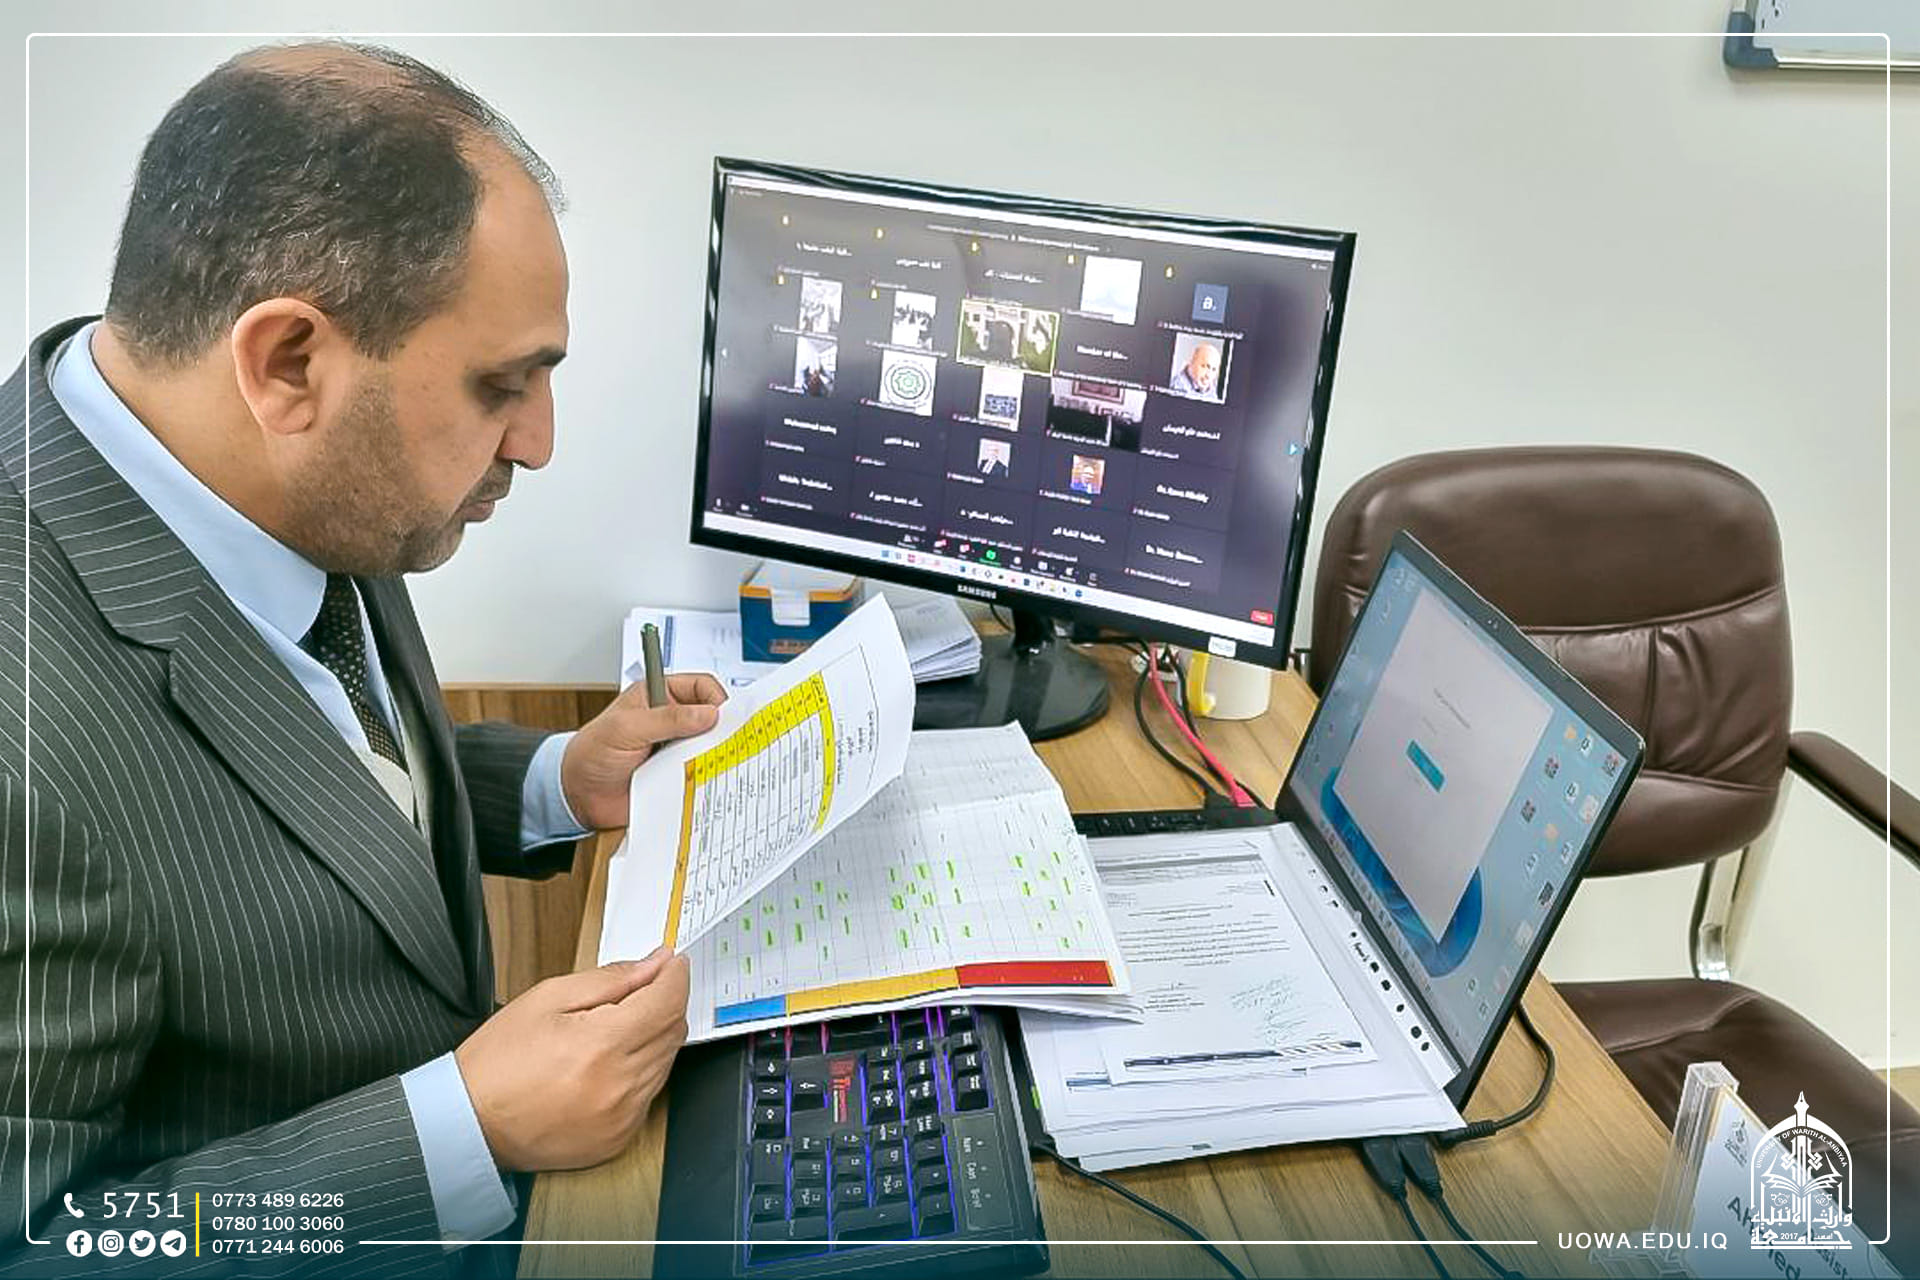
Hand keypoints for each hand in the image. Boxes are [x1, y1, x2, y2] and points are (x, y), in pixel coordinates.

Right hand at [454, 947, 690, 1170]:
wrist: (469, 1124)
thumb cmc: (497, 1063)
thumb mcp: (547, 999)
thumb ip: (609, 979)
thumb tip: (653, 965)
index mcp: (602, 1045)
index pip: (668, 1002)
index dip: (674, 975)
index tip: (670, 963)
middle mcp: (620, 1086)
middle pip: (673, 1030)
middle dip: (664, 1003)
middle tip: (640, 989)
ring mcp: (623, 1118)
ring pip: (666, 1062)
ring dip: (653, 1037)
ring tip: (613, 1029)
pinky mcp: (618, 1139)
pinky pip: (649, 1095)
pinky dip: (640, 1073)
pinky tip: (608, 1065)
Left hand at [561, 672, 726, 828]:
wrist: (577, 795)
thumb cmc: (591, 753)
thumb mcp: (626, 729)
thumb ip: (667, 719)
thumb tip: (708, 714)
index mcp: (658, 696)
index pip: (701, 687)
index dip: (716, 699)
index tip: (723, 718)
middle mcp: (671, 720)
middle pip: (712, 718)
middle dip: (721, 729)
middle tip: (728, 743)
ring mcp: (675, 748)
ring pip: (710, 747)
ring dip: (714, 755)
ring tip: (715, 765)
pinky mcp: (676, 774)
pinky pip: (700, 772)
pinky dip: (706, 777)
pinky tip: (706, 782)